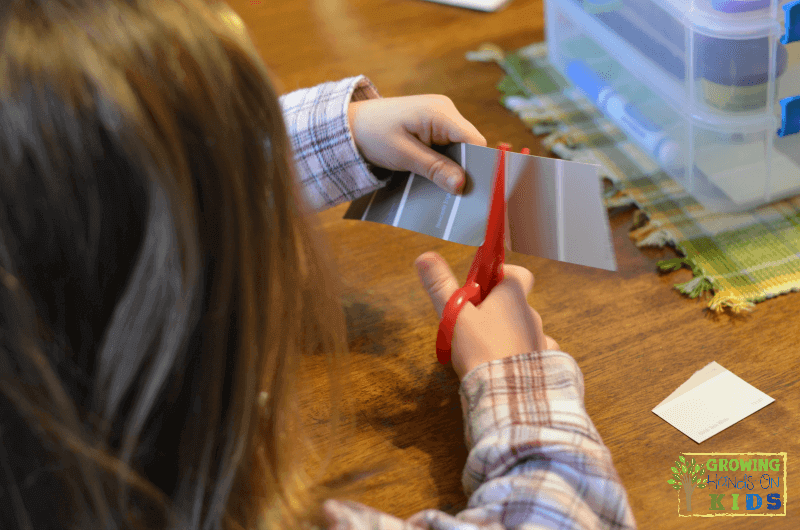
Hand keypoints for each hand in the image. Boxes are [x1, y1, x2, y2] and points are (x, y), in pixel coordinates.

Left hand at [348, 95, 486, 194]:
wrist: (351, 124)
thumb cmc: (373, 134)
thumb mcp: (403, 155)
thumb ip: (435, 168)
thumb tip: (462, 184)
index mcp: (440, 112)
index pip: (474, 141)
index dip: (477, 166)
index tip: (473, 190)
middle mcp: (445, 111)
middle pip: (469, 146)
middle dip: (463, 170)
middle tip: (456, 195)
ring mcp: (440, 117)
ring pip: (459, 149)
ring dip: (451, 168)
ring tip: (442, 187)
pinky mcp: (434, 126)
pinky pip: (447, 147)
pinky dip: (443, 163)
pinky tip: (434, 176)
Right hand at [415, 251, 558, 379]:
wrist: (508, 393)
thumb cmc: (480, 349)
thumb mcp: (454, 315)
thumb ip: (440, 286)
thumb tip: (424, 256)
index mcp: (513, 297)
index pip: (518, 273)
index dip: (500, 275)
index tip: (481, 287)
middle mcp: (532, 314)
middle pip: (517, 302)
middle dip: (498, 308)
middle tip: (473, 322)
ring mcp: (541, 339)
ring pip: (524, 328)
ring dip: (510, 332)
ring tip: (488, 348)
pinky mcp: (545, 363)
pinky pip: (535, 351)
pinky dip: (524, 354)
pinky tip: (509, 364)